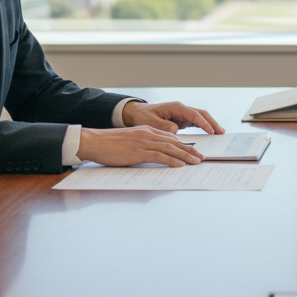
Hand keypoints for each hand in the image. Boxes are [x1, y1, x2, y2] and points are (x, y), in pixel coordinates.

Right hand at [76, 126, 205, 166]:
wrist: (94, 142)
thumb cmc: (109, 144)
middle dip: (190, 150)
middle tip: (201, 158)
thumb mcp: (130, 141)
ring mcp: (144, 142)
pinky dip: (172, 161)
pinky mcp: (138, 152)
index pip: (170, 138)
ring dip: (186, 156)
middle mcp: (148, 134)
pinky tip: (180, 166)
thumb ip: (143, 145)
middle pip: (174, 142)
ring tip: (196, 162)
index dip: (184, 145)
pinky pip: (159, 156)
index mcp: (146, 130)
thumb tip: (153, 155)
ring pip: (170, 148)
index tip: (194, 151)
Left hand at [123, 100, 225, 134]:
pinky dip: (204, 127)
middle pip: (201, 114)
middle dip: (212, 122)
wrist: (137, 114)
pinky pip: (196, 123)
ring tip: (220, 133)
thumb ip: (163, 126)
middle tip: (221, 133)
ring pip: (201, 118)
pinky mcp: (182, 120)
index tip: (211, 131)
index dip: (203, 123)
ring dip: (210, 124)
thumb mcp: (150, 122)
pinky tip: (210, 134)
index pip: (193, 114)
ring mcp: (183, 114)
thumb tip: (176, 130)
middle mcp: (181, 109)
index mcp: (176, 107)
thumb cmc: (143, 116)